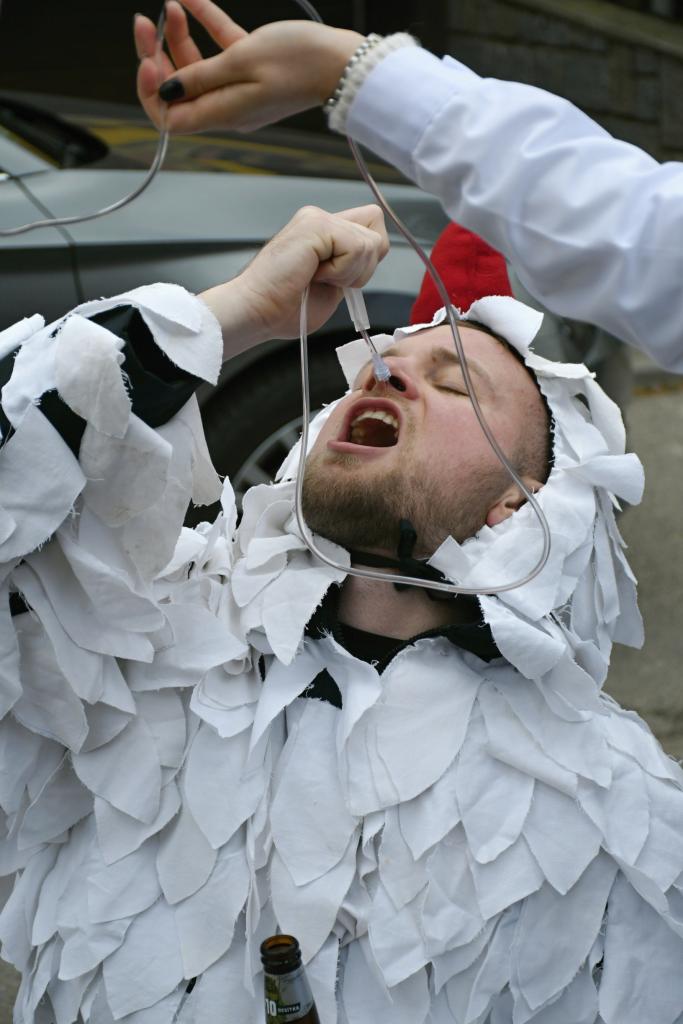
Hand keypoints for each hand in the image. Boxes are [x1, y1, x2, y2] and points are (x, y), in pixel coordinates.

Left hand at [135, 0, 361, 133]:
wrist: (342, 64)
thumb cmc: (300, 62)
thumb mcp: (241, 60)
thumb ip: (200, 75)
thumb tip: (165, 91)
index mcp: (222, 114)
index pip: (169, 118)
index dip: (150, 92)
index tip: (147, 59)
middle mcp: (227, 108)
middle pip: (178, 89)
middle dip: (159, 55)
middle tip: (147, 21)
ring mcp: (238, 91)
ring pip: (196, 67)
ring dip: (180, 35)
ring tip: (173, 4)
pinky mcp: (252, 72)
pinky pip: (220, 51)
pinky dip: (204, 26)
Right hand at [200, 205, 388, 358]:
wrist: (257, 311)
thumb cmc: (284, 307)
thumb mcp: (332, 286)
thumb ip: (352, 266)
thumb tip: (374, 256)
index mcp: (324, 232)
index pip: (372, 228)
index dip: (368, 258)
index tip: (341, 280)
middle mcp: (320, 218)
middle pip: (377, 230)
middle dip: (363, 266)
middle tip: (330, 280)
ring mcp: (317, 218)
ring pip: (370, 243)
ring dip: (349, 272)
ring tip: (318, 278)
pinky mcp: (315, 225)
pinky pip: (356, 248)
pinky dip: (341, 272)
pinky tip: (315, 275)